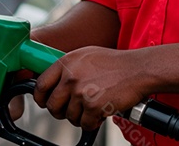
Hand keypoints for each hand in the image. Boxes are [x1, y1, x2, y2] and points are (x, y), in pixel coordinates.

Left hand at [32, 46, 150, 130]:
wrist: (138, 69)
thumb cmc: (116, 63)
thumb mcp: (87, 56)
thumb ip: (69, 67)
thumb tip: (53, 83)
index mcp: (67, 62)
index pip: (40, 84)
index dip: (41, 97)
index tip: (46, 102)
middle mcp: (71, 76)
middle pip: (52, 105)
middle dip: (60, 111)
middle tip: (72, 109)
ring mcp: (81, 91)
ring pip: (68, 116)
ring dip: (79, 117)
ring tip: (91, 109)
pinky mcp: (93, 105)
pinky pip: (84, 124)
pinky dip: (92, 123)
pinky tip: (99, 113)